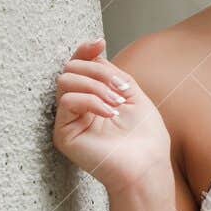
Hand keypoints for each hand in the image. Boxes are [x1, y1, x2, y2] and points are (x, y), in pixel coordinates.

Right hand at [52, 38, 171, 197]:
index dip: (86, 51)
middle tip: (122, 90)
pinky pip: (67, 101)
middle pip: (72, 68)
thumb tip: (95, 48)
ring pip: (66, 80)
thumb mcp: (133, 94)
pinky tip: (109, 114)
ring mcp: (69, 120)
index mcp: (94, 96)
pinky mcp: (63, 133)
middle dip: (98, 72)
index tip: (100, 43)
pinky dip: (91, 101)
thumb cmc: (145, 138)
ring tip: (117, 104)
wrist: (147, 167)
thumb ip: (112, 72)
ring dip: (96, 87)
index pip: (80, 65)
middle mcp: (78, 107)